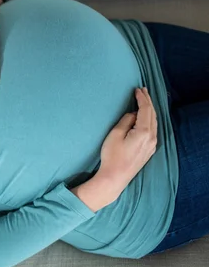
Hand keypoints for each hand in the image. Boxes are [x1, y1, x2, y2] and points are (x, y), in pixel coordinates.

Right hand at [71, 87, 157, 211]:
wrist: (115, 177)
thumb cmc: (112, 156)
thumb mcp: (115, 134)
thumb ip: (126, 121)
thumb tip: (133, 115)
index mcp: (144, 132)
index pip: (146, 110)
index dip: (142, 98)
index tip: (137, 89)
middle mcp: (152, 137)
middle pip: (153, 115)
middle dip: (148, 101)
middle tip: (143, 90)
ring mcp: (152, 145)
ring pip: (154, 122)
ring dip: (150, 110)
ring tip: (144, 100)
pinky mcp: (149, 150)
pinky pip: (153, 129)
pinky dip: (150, 119)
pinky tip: (145, 116)